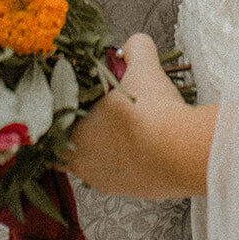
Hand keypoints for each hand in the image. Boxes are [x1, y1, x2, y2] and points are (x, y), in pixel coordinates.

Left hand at [64, 33, 213, 199]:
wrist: (182, 152)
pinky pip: (121, 173)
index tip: (84, 97)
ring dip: (108, 146)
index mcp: (72, 135)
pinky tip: (145, 143)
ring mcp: (106, 183)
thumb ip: (133, 48)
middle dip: (88, 127)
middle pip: (75, 144)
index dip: (69, 107)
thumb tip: (130, 46)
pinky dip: (128, 160)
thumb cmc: (152, 109)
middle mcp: (82, 165)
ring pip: (98, 161)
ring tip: (130, 126)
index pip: (56, 124)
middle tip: (108, 109)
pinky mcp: (129, 193)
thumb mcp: (143, 64)